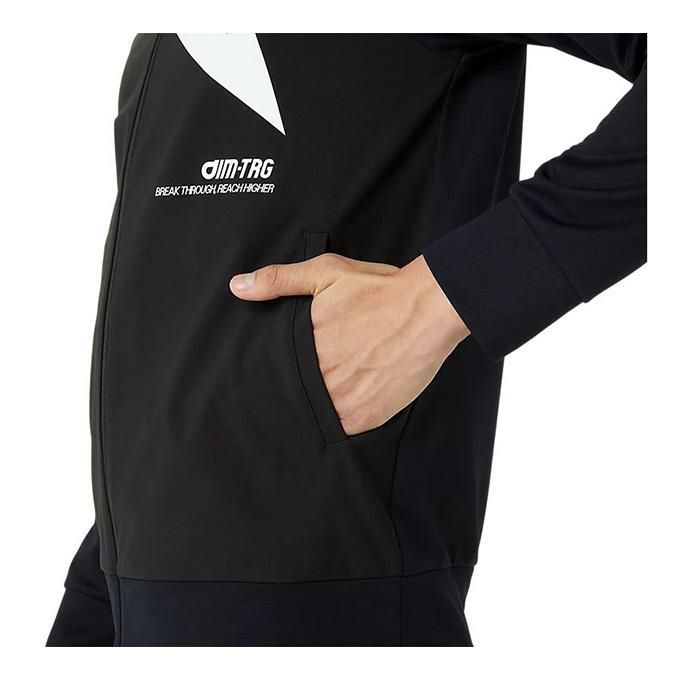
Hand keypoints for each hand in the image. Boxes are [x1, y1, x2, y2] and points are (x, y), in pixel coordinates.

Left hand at [229, 254, 468, 434]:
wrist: (428, 309)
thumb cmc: (378, 290)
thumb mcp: (324, 273)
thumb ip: (279, 280)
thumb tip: (237, 286)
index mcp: (303, 347)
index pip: (275, 371)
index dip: (277, 373)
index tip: (276, 375)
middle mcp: (318, 379)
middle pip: (295, 394)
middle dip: (298, 390)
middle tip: (309, 383)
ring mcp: (342, 402)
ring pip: (316, 414)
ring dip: (318, 408)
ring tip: (328, 396)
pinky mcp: (366, 418)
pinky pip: (342, 430)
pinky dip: (340, 422)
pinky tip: (347, 406)